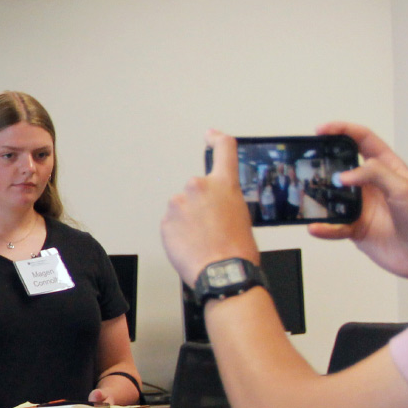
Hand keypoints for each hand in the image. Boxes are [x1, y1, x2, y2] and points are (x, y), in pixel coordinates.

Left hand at [161, 130, 259, 286]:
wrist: (222, 272)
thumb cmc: (237, 249)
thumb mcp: (242, 214)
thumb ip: (225, 198)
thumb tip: (215, 204)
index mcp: (224, 183)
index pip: (223, 149)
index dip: (217, 140)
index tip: (211, 136)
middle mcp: (199, 187)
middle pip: (197, 189)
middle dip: (201, 204)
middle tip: (212, 226)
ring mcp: (179, 203)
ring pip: (182, 207)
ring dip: (188, 219)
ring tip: (203, 238)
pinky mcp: (165, 221)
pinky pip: (172, 223)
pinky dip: (179, 232)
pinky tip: (191, 244)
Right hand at [308, 122, 407, 289]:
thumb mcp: (404, 188)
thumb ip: (375, 174)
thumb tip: (344, 174)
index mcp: (388, 169)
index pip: (364, 142)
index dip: (343, 132)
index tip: (322, 131)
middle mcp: (373, 186)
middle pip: (343, 167)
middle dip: (324, 163)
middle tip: (306, 162)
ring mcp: (363, 208)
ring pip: (334, 198)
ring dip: (319, 198)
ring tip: (306, 196)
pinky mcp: (356, 229)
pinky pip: (334, 226)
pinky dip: (324, 227)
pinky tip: (316, 227)